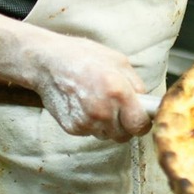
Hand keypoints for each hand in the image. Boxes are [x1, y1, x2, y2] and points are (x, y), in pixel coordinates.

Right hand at [30, 36, 150, 142]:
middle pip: (125, 136)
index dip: (143, 123)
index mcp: (118, 93)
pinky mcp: (72, 128)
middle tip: (120, 109)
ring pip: (108, 135)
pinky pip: (91, 133)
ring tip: (100, 103)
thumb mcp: (119, 62)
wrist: (47, 62)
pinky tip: (85, 106)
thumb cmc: (85, 57)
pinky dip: (92, 124)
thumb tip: (146, 104)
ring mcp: (86, 122)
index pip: (140, 126)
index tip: (141, 117)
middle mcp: (102, 111)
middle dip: (126, 125)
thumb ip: (137, 86)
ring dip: (108, 125)